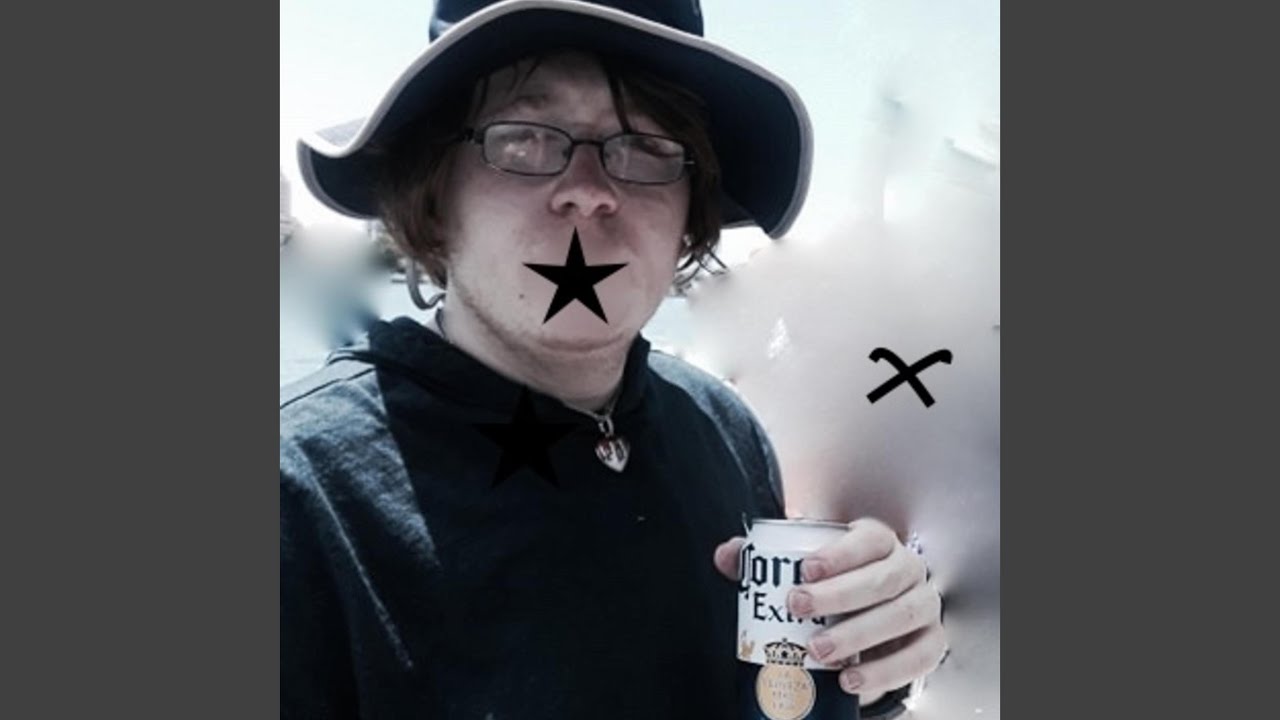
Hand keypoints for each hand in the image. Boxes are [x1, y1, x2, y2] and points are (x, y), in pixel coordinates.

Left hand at [713, 518, 947, 705]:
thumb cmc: (837, 585)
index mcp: (878, 541)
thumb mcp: (804, 568)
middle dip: (839, 596)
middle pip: (882, 579)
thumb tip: (727, 556)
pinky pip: (920, 656)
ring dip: (860, 636)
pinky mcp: (932, 641)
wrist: (874, 617)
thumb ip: (765, 558)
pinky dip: (887, 671)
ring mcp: (924, 604)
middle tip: (798, 609)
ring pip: (902, 616)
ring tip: (821, 653)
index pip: (866, 539)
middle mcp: (907, 569)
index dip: (838, 553)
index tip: (804, 569)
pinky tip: (852, 681)